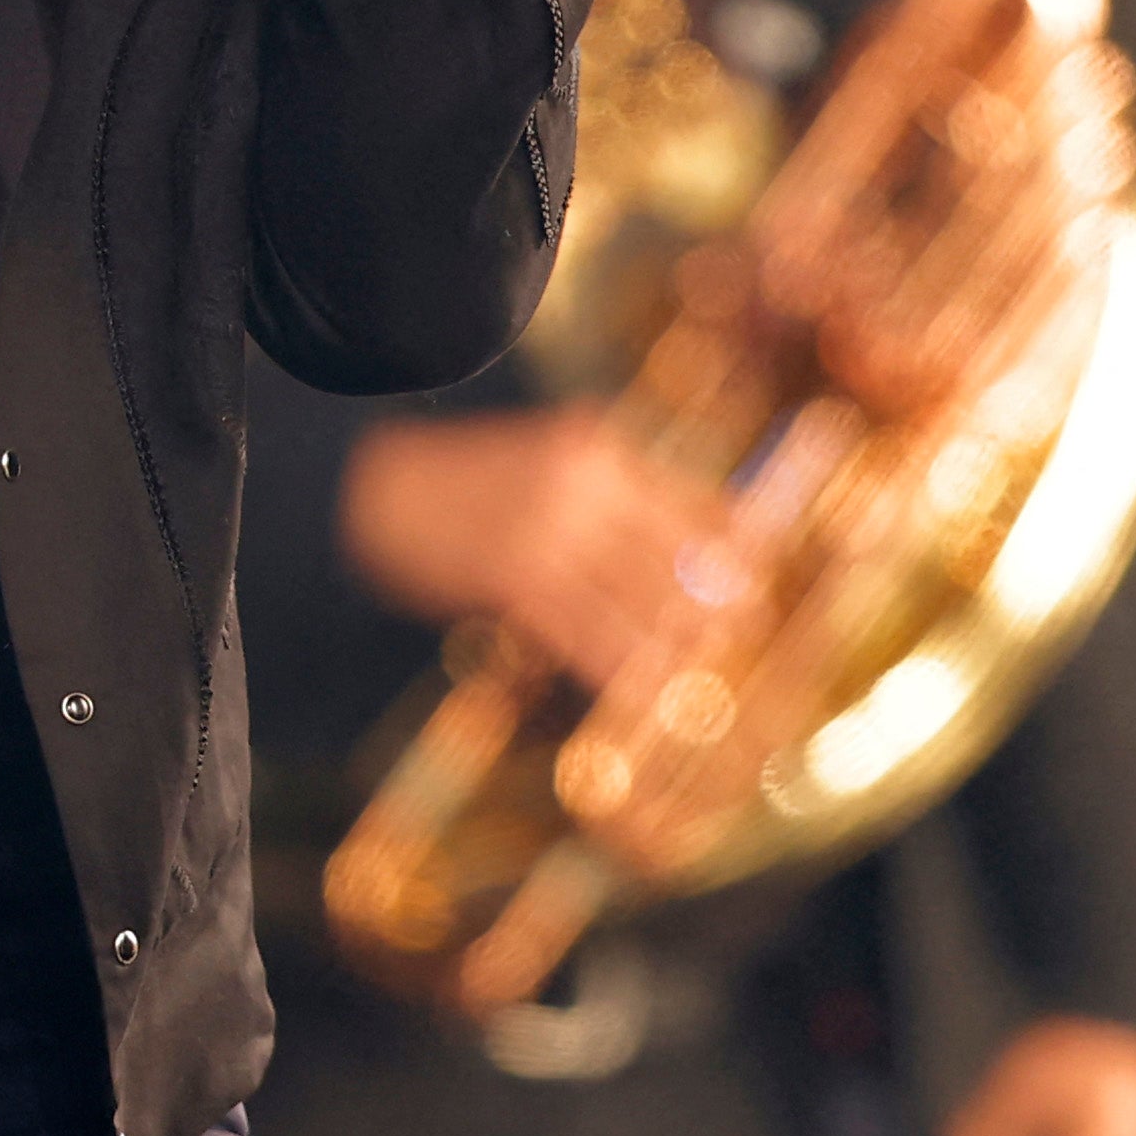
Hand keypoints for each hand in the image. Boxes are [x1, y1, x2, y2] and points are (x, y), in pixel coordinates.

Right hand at [336, 404, 721, 684]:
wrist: (375, 487)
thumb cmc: (466, 480)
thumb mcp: (543, 456)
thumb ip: (605, 489)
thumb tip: (676, 538)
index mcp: (595, 450)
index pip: (685, 498)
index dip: (730, 537)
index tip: (760, 567)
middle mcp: (582, 489)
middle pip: (671, 555)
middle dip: (713, 596)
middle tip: (745, 625)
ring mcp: (550, 536)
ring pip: (634, 601)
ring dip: (675, 640)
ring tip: (704, 665)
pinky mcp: (516, 582)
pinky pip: (584, 634)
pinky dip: (619, 664)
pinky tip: (644, 685)